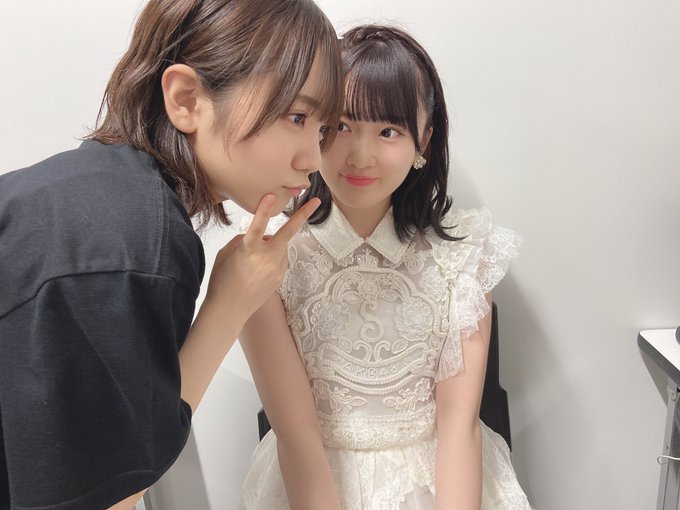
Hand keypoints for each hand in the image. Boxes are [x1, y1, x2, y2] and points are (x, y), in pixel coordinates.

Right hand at [205, 194, 319, 323]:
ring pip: (281, 247)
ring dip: (272, 245)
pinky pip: (279, 260)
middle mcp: (266, 258)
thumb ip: (242, 240)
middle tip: (316, 202)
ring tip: (253, 261)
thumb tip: (255, 236)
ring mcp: (276, 269)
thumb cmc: (222, 280)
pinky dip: (272, 259)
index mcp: (248, 250)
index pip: (257, 225)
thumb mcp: (226, 254)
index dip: (264, 210)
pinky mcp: (280, 278)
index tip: (271, 195)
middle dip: (303, 215)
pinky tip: (257, 271)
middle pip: (288, 233)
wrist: (229, 310)